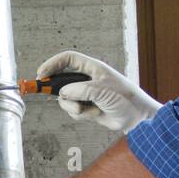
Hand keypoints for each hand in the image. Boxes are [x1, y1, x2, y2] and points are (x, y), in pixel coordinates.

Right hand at [37, 50, 161, 131]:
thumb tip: (62, 94)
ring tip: (87, 109)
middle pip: (61, 79)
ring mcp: (86, 94)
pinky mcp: (87, 107)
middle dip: (55, 88)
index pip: (68, 59)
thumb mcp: (102, 91)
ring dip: (73, 106)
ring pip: (66, 99)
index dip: (53, 64)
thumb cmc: (124, 99)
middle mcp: (87, 79)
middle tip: (44, 92)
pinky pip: (73, 111)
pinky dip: (81, 114)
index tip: (42, 74)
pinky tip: (95, 114)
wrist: (136, 118)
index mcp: (92, 68)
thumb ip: (80, 90)